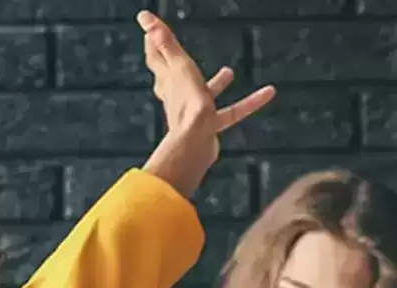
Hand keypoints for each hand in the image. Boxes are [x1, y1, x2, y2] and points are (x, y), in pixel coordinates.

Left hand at [138, 10, 275, 195]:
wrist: (195, 142)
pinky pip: (232, 112)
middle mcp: (178, 98)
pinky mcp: (210, 128)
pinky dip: (249, 103)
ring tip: (229, 71)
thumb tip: (145, 19)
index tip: (150, 31)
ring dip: (215, 84)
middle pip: (176, 78)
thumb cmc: (186, 104)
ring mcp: (193, 114)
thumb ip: (164, 42)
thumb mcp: (178, 65)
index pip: (156, 58)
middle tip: (178, 52)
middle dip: (178, 64)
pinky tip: (267, 93)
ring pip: (205, 95)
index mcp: (167, 82)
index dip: (153, 44)